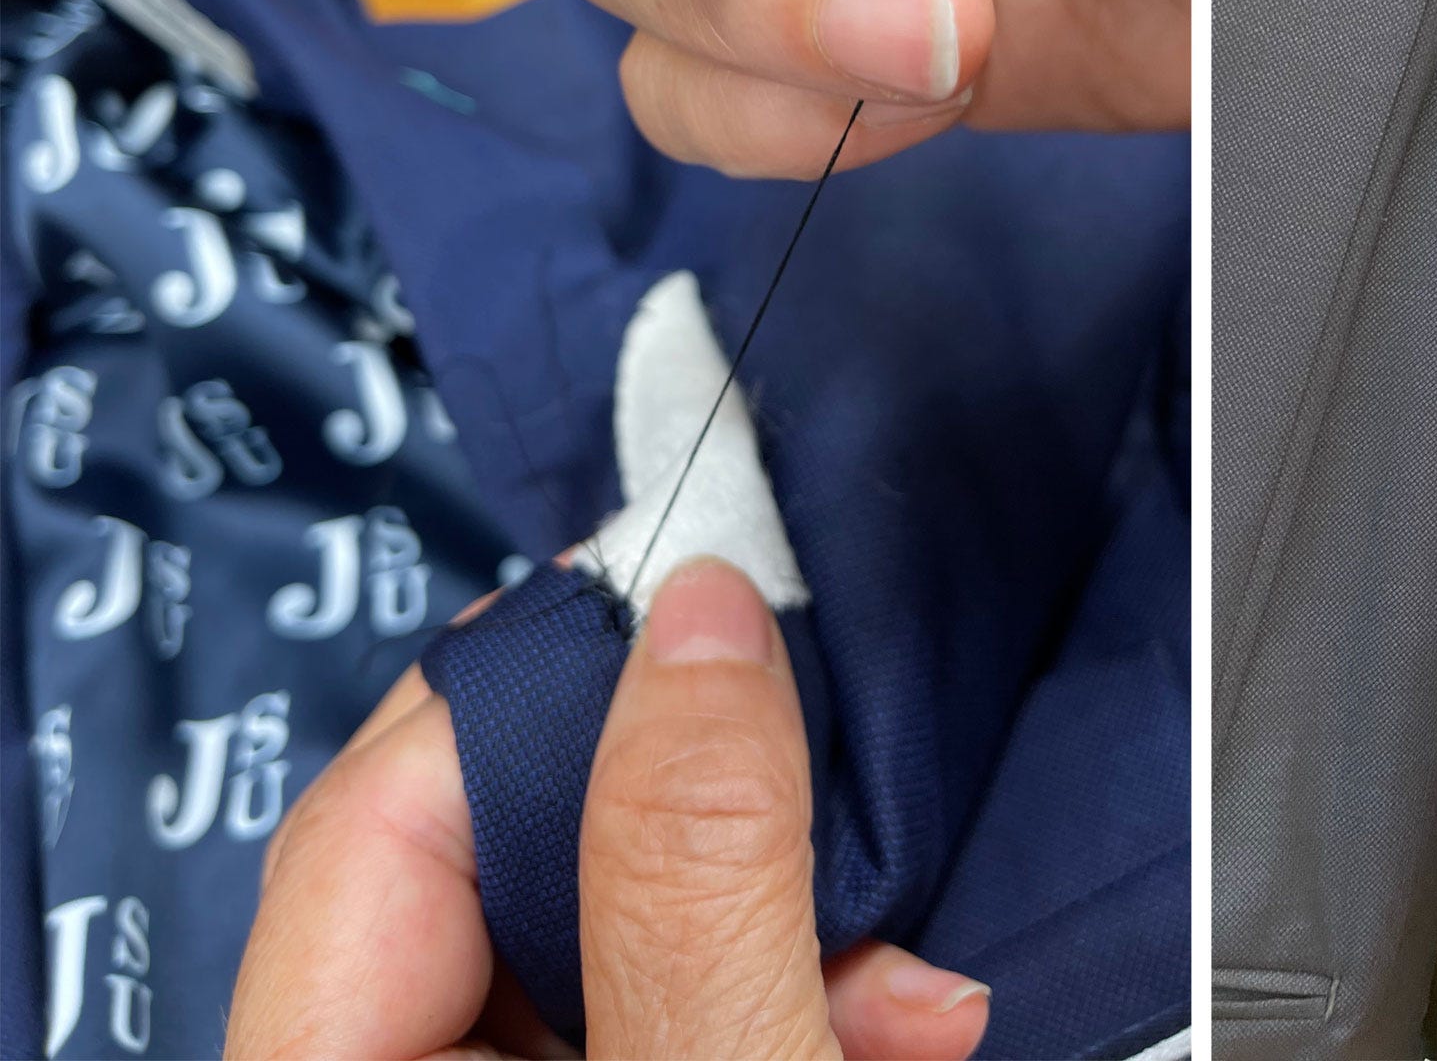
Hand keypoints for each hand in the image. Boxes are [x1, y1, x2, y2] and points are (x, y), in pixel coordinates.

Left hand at [227, 559, 989, 1059]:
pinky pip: (652, 1010)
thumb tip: (698, 615)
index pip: (374, 821)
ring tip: (902, 959)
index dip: (537, 690)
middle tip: (804, 730)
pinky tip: (890, 1013)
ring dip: (772, 917)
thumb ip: (694, 872)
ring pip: (592, 935)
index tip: (693, 582)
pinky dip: (775, 993)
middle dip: (685, 809)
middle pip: (482, 863)